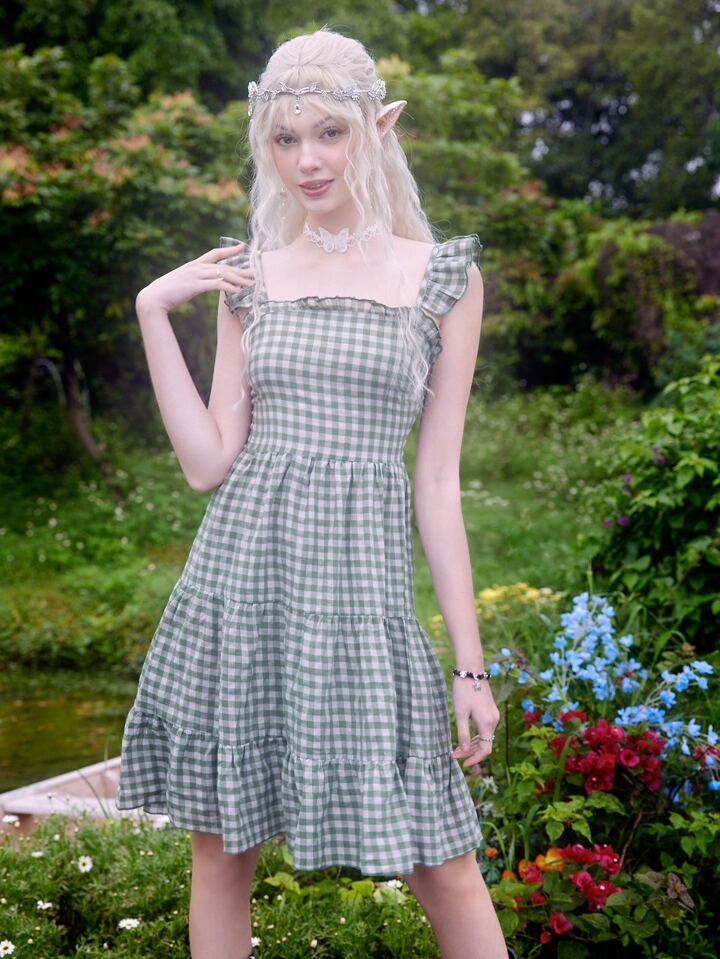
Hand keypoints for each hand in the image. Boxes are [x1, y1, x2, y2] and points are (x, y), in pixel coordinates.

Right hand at [135, 241, 252, 314]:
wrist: (154, 297)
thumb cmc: (167, 293)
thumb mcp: (182, 283)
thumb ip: (194, 281)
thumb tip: (202, 284)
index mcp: (194, 265)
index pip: (214, 253)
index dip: (229, 249)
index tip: (242, 247)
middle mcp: (196, 267)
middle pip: (224, 266)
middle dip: (241, 270)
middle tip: (255, 273)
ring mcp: (196, 275)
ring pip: (222, 274)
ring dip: (239, 279)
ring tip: (251, 284)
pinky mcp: (195, 286)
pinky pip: (216, 285)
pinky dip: (229, 287)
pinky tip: (238, 291)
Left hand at [450, 677, 499, 767]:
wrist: (471, 670)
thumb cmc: (463, 691)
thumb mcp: (460, 714)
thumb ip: (463, 734)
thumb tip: (465, 752)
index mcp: (487, 723)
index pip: (485, 750)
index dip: (475, 759)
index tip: (462, 763)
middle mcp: (494, 721)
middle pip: (485, 744)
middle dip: (470, 752)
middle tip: (453, 754)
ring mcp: (493, 715)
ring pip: (485, 737)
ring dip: (472, 744)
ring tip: (456, 748)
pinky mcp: (491, 710)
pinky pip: (485, 728)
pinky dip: (476, 735)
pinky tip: (465, 737)